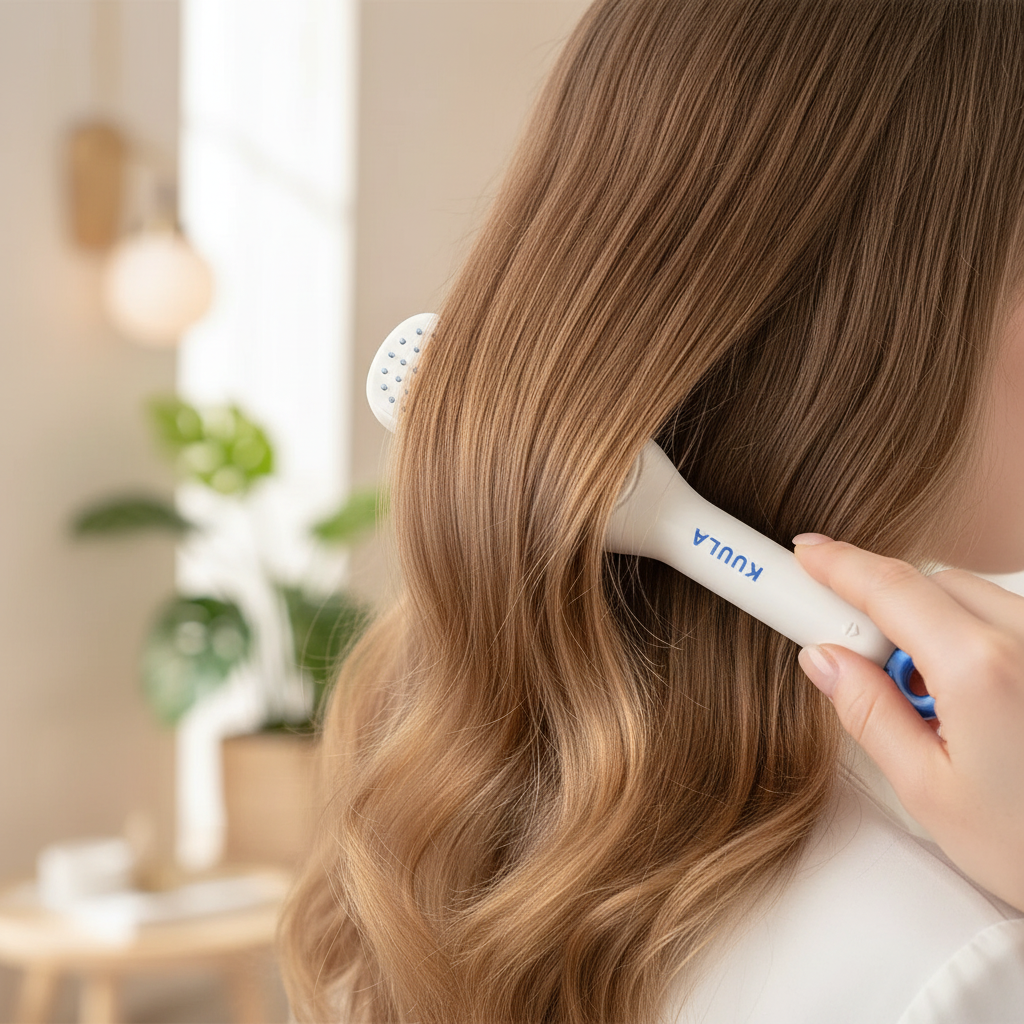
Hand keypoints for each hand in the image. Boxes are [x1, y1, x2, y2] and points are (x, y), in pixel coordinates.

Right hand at [792, 533, 1023, 912]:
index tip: (805, 555)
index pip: (890, 588)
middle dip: (886, 609)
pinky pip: (1007, 625)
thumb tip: (826, 661)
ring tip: (936, 708)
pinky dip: (975, 645)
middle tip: (854, 658)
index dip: (837, 564)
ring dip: (936, 631)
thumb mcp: (930, 792)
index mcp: (980, 669)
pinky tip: (978, 706)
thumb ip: (869, 714)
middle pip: (932, 586)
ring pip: (973, 602)